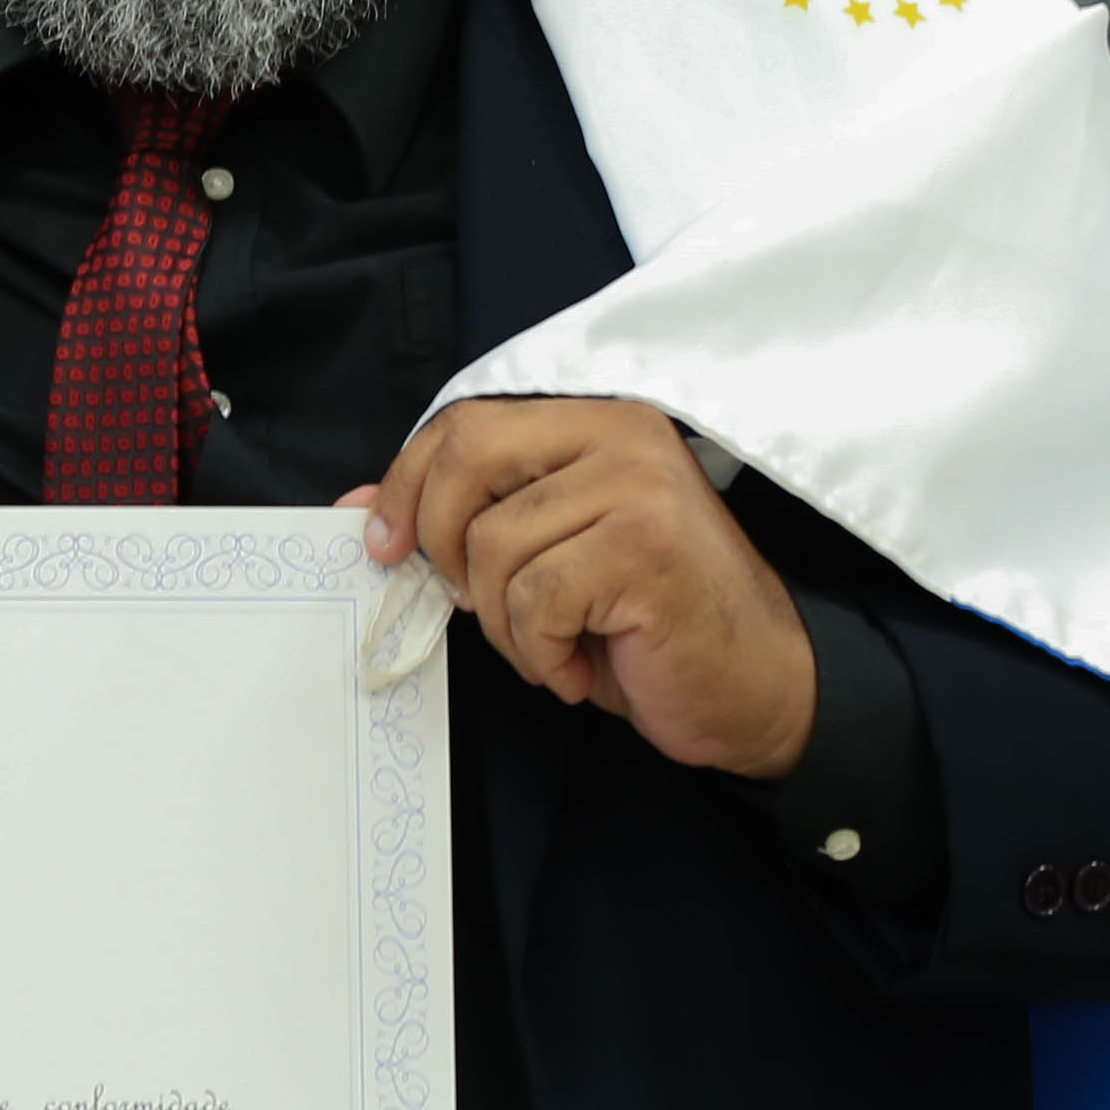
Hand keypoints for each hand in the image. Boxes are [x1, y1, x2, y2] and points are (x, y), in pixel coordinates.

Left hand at [355, 396, 817, 779]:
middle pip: (468, 457)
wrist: (753, 687)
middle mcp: (621, 435)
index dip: (408, 483)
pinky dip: (541, 654)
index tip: (387, 547)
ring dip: (505, 625)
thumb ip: (464, 521)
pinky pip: (535, 599)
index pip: (465, 422)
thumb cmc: (645, 625)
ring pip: (494, 546)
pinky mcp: (646, 547)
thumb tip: (356, 510)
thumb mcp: (543, 558)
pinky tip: (580, 669)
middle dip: (442, 545)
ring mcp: (638, 486)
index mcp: (593, 422)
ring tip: (553, 647)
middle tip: (475, 606)